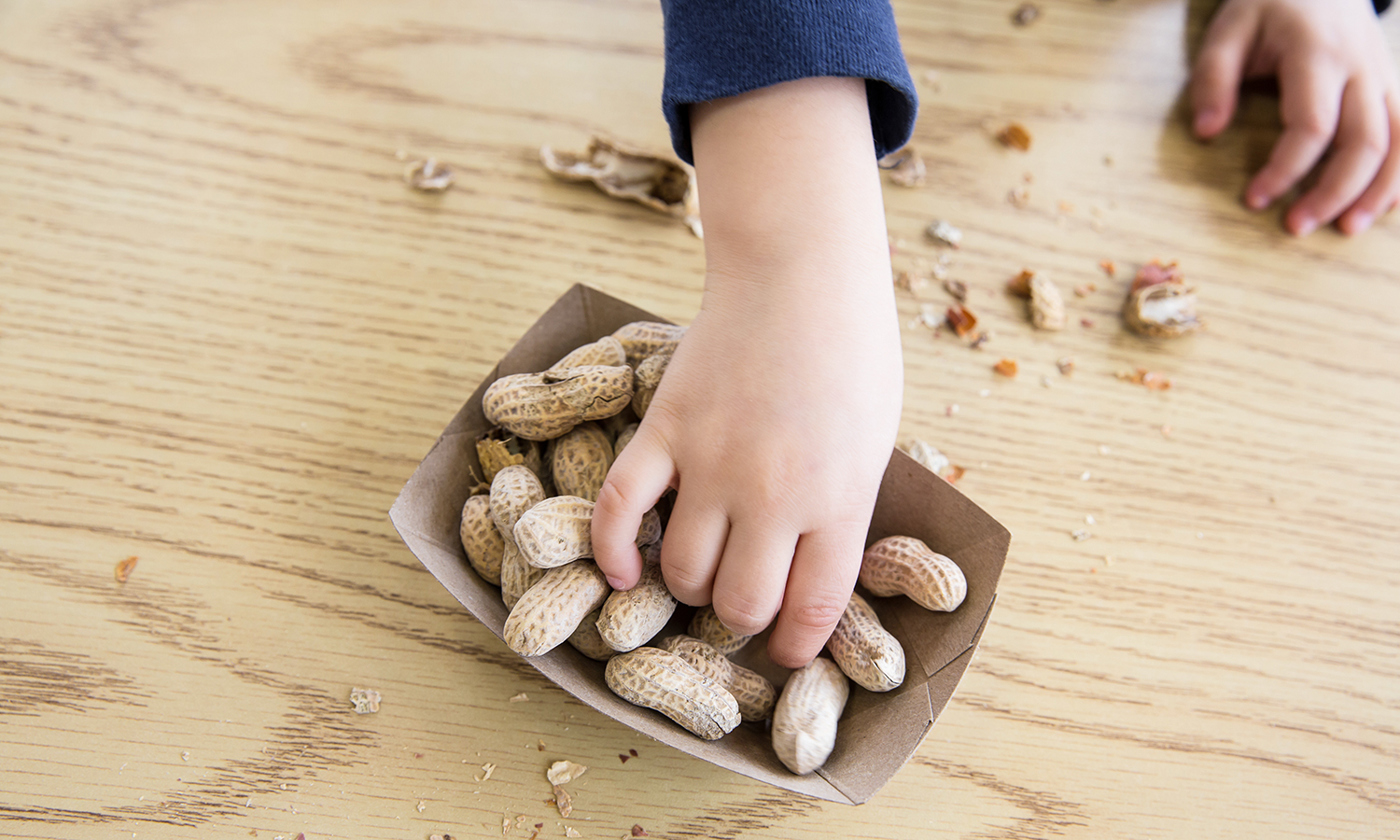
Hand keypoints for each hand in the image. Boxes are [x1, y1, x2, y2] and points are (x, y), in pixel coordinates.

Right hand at [590, 77, 902, 668]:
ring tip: (697, 570)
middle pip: (740, 602)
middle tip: (739, 603)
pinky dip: (611, 550)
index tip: (783, 652)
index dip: (794, 645)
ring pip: (681, 569)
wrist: (800, 274)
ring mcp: (712, 460)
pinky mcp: (664, 430)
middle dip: (739, 618)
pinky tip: (619, 570)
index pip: (812, 607)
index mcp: (838, 498)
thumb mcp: (874, 442)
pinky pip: (618, 508)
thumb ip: (843, 510)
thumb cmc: (852, 354)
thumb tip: (815, 575)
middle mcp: (774, 492)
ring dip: (687, 586)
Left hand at [1191, 0, 1399, 234]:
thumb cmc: (1268, 4)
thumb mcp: (1229, 30)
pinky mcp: (1394, 83)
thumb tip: (1205, 133)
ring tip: (1347, 229)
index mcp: (1317, 53)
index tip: (1254, 199)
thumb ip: (1213, 79)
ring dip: (1379, 190)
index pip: (1310, 125)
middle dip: (1333, 192)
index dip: (1285, 169)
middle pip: (1364, 141)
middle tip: (1295, 227)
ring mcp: (1384, 75)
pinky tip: (1383, 204)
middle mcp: (1361, 67)